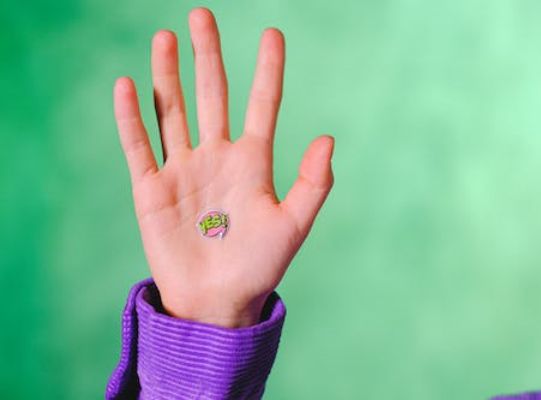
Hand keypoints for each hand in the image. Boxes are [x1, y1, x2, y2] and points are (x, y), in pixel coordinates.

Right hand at [113, 8, 333, 327]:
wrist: (218, 302)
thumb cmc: (259, 266)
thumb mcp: (294, 224)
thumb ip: (313, 183)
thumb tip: (327, 137)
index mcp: (253, 163)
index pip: (262, 104)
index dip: (268, 70)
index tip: (273, 34)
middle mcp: (216, 158)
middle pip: (211, 95)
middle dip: (208, 55)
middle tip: (202, 15)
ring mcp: (182, 170)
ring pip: (173, 111)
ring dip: (168, 75)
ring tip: (166, 37)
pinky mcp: (151, 190)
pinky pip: (139, 146)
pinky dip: (132, 117)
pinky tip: (129, 84)